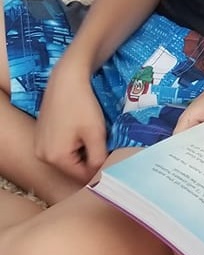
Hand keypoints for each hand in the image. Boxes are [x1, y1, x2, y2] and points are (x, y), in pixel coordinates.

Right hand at [35, 60, 106, 182]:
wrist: (67, 78)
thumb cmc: (82, 105)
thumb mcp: (96, 134)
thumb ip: (99, 158)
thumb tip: (102, 172)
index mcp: (55, 158)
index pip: (82, 176)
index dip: (100, 169)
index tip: (113, 159)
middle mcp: (42, 155)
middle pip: (73, 168)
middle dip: (90, 160)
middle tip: (106, 146)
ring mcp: (39, 144)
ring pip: (67, 157)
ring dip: (82, 151)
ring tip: (95, 136)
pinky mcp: (41, 134)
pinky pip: (60, 147)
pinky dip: (73, 143)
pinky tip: (82, 130)